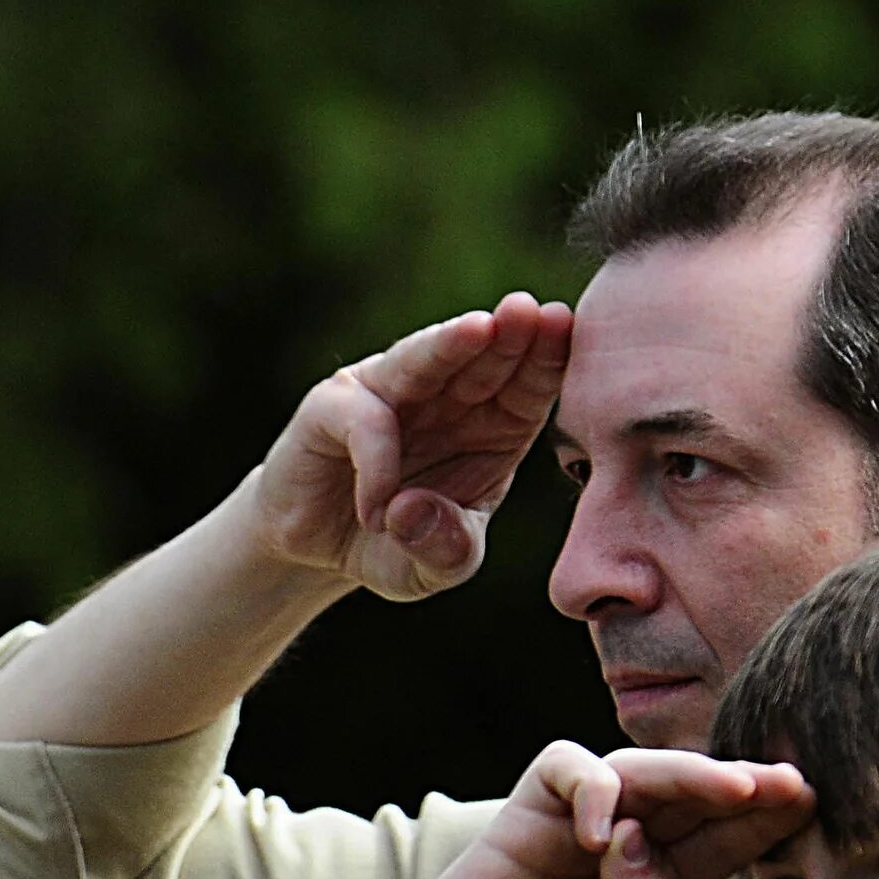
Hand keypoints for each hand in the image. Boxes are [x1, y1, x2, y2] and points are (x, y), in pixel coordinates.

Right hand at [251, 294, 572, 601]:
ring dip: (450, 344)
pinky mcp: (331, 408)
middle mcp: (444, 396)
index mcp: (493, 422)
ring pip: (421, 359)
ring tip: (482, 328)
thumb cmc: (392, 545)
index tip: (564, 332)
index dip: (546, 359)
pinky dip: (376, 460)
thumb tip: (412, 513)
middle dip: (510, 334)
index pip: (528, 385)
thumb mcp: (435, 567)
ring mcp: (388, 393)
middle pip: (483, 356)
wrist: (314, 552)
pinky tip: (378, 512)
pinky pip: (363, 420)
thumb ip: (446, 552)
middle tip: (531, 311)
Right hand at [361, 742, 812, 878]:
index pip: (721, 835)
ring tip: (729, 789)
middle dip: (741, 783)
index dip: (765, 817)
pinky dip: (591, 785)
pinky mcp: (518, 821)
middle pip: (687, 793)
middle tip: (789, 783)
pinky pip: (560, 771)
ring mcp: (570, 830)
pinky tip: (604, 830)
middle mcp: (620, 847)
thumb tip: (640, 837)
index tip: (812, 806)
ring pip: (634, 769)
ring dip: (686, 773)